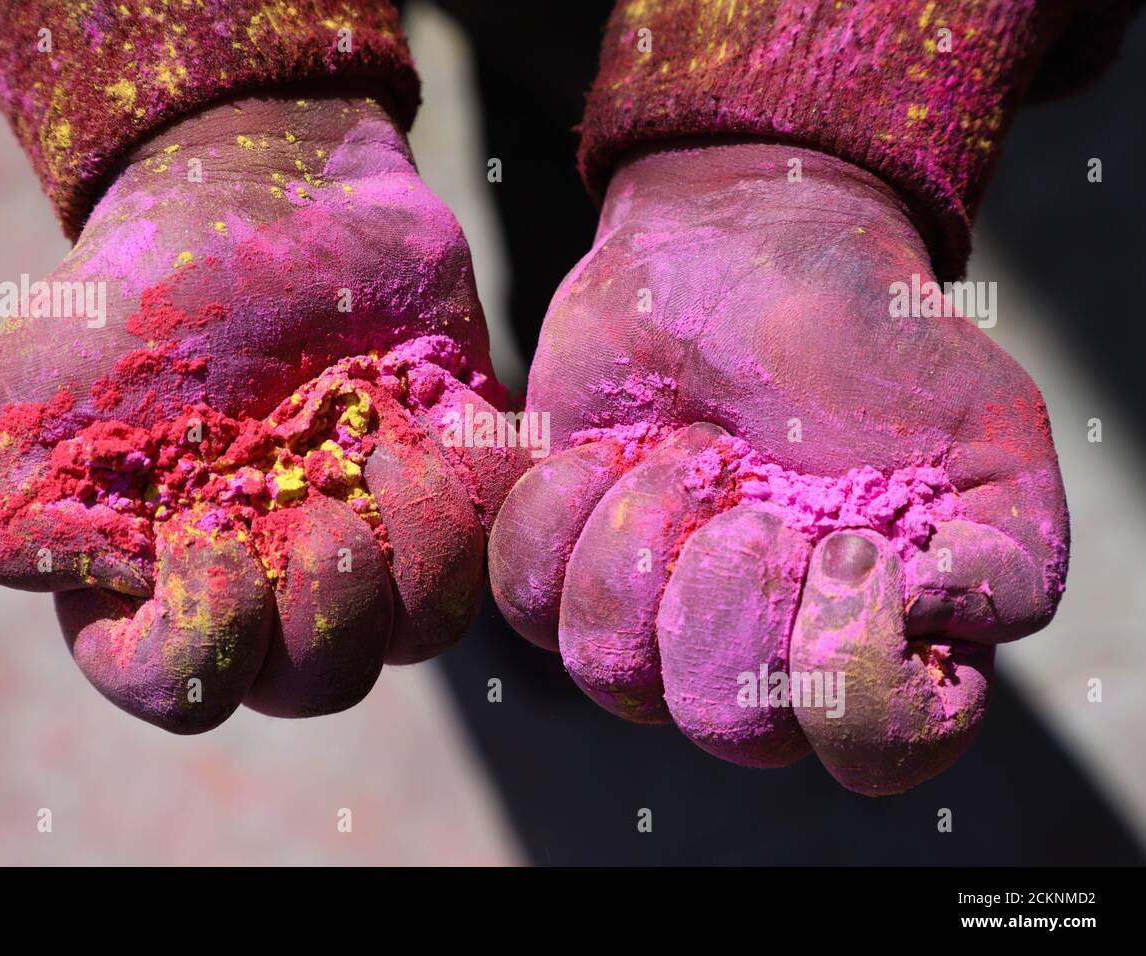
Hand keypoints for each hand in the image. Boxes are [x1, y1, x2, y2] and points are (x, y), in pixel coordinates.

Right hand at [0, 91, 525, 731]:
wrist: (257, 196)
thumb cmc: (139, 303)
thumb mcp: (36, 409)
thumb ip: (37, 532)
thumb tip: (136, 596)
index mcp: (173, 593)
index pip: (191, 690)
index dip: (211, 619)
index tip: (209, 508)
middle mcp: (281, 593)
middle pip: (329, 678)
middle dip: (320, 567)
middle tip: (303, 454)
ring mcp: (379, 550)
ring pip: (429, 622)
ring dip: (400, 510)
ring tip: (364, 407)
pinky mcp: (456, 489)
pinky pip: (499, 531)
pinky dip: (468, 462)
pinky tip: (425, 391)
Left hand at [489, 141, 1067, 793]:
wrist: (746, 250)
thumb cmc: (872, 344)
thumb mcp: (986, 433)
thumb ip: (1006, 559)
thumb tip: (934, 621)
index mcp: (878, 645)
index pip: (871, 752)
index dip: (850, 669)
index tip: (849, 540)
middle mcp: (763, 657)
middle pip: (725, 723)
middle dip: (730, 579)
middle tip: (747, 474)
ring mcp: (654, 623)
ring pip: (611, 671)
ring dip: (646, 533)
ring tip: (685, 445)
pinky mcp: (563, 572)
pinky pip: (528, 605)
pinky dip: (561, 513)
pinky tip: (602, 449)